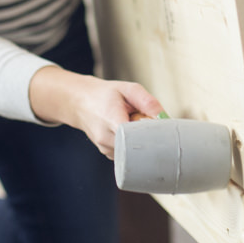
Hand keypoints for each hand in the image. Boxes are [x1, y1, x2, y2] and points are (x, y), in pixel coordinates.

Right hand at [29, 67, 163, 157]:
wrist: (79, 102)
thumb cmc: (103, 94)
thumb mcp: (127, 89)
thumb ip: (147, 101)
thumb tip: (164, 118)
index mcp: (111, 119)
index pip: (135, 137)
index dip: (150, 135)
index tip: (159, 129)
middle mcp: (106, 138)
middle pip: (137, 147)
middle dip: (148, 138)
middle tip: (147, 124)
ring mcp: (105, 148)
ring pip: (133, 152)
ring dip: (139, 141)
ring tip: (133, 125)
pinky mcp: (107, 153)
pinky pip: (127, 154)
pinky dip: (132, 144)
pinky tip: (128, 132)